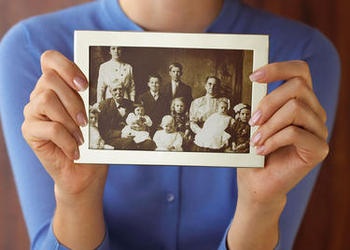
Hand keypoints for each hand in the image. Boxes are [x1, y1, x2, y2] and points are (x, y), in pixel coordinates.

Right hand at [21, 50, 107, 248]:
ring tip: (81, 137)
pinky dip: (67, 140)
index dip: (66, 67)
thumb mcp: (93, 115)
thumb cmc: (91, 141)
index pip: (50, 59)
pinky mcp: (29, 131)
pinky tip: (75, 151)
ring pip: (46, 100)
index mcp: (57, 86)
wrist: (84, 172)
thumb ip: (87, 97)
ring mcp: (32, 112)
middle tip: (86, 121)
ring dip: (70, 120)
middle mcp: (41, 95)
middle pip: (49, 79)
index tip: (85, 85)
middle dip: (74, 100)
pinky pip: (49, 127)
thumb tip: (91, 84)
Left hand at [228, 61, 328, 248]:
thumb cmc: (254, 150)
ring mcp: (319, 130)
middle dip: (269, 101)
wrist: (258, 182)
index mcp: (300, 100)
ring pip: (296, 109)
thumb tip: (252, 81)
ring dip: (269, 124)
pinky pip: (295, 133)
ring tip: (254, 139)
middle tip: (252, 120)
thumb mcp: (254, 122)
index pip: (300, 71)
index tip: (252, 76)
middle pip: (298, 87)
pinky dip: (272, 140)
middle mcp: (314, 112)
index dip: (278, 68)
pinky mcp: (319, 149)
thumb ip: (259, 102)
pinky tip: (261, 150)